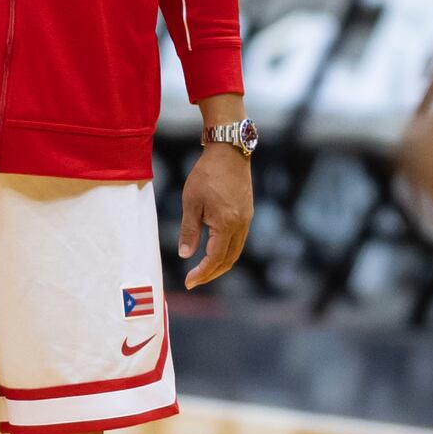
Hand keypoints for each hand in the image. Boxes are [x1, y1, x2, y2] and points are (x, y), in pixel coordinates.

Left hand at [178, 144, 253, 287]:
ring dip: (220, 263)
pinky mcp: (247, 212)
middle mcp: (241, 225)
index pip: (215, 258)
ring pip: (236, 251)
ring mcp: (247, 219)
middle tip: (194, 280)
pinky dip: (226, 250)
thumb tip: (185, 255)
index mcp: (227, 224)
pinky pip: (239, 239)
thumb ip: (189, 231)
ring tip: (203, 269)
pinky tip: (214, 249)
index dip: (202, 273)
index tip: (188, 282)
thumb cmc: (207, 174)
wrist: (229, 152)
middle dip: (212, 273)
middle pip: (229, 260)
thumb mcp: (191, 203)